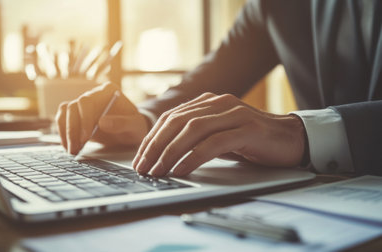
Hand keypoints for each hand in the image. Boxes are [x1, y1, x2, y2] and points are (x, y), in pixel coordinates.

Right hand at [55, 82, 149, 154]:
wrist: (130, 131)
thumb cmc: (134, 126)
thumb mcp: (135, 126)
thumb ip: (123, 123)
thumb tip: (102, 122)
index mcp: (108, 91)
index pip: (87, 101)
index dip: (83, 118)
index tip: (86, 137)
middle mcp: (93, 94)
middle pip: (73, 107)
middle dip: (72, 130)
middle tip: (76, 148)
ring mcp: (83, 104)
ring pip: (65, 112)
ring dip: (65, 132)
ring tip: (72, 150)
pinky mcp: (77, 115)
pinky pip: (62, 119)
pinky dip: (63, 133)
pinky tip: (69, 146)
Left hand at [132, 92, 305, 176]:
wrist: (291, 139)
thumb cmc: (251, 141)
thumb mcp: (218, 135)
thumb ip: (196, 137)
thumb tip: (164, 154)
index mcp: (208, 102)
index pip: (171, 118)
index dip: (152, 138)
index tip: (140, 159)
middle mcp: (219, 103)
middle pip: (177, 122)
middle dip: (155, 146)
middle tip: (143, 167)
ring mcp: (234, 114)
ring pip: (192, 130)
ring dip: (170, 152)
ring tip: (158, 171)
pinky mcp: (247, 129)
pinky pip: (214, 143)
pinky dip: (194, 157)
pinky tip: (181, 169)